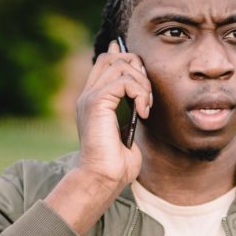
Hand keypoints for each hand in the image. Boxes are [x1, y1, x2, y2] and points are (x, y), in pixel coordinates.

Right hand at [74, 39, 150, 190]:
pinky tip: (142, 112)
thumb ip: (130, 110)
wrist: (103, 178)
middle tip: (147, 94)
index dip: (126, 59)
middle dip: (137, 68)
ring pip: (120, 65)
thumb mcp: (126, 130)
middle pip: (112, 57)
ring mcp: (90, 97)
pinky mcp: (96, 102)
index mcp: (93, 99)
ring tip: (146, 106)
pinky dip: (139, 93)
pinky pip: (124, 81)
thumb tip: (140, 97)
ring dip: (141, 83)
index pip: (106, 62)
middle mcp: (88, 95)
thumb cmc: (116, 163)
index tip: (143, 76)